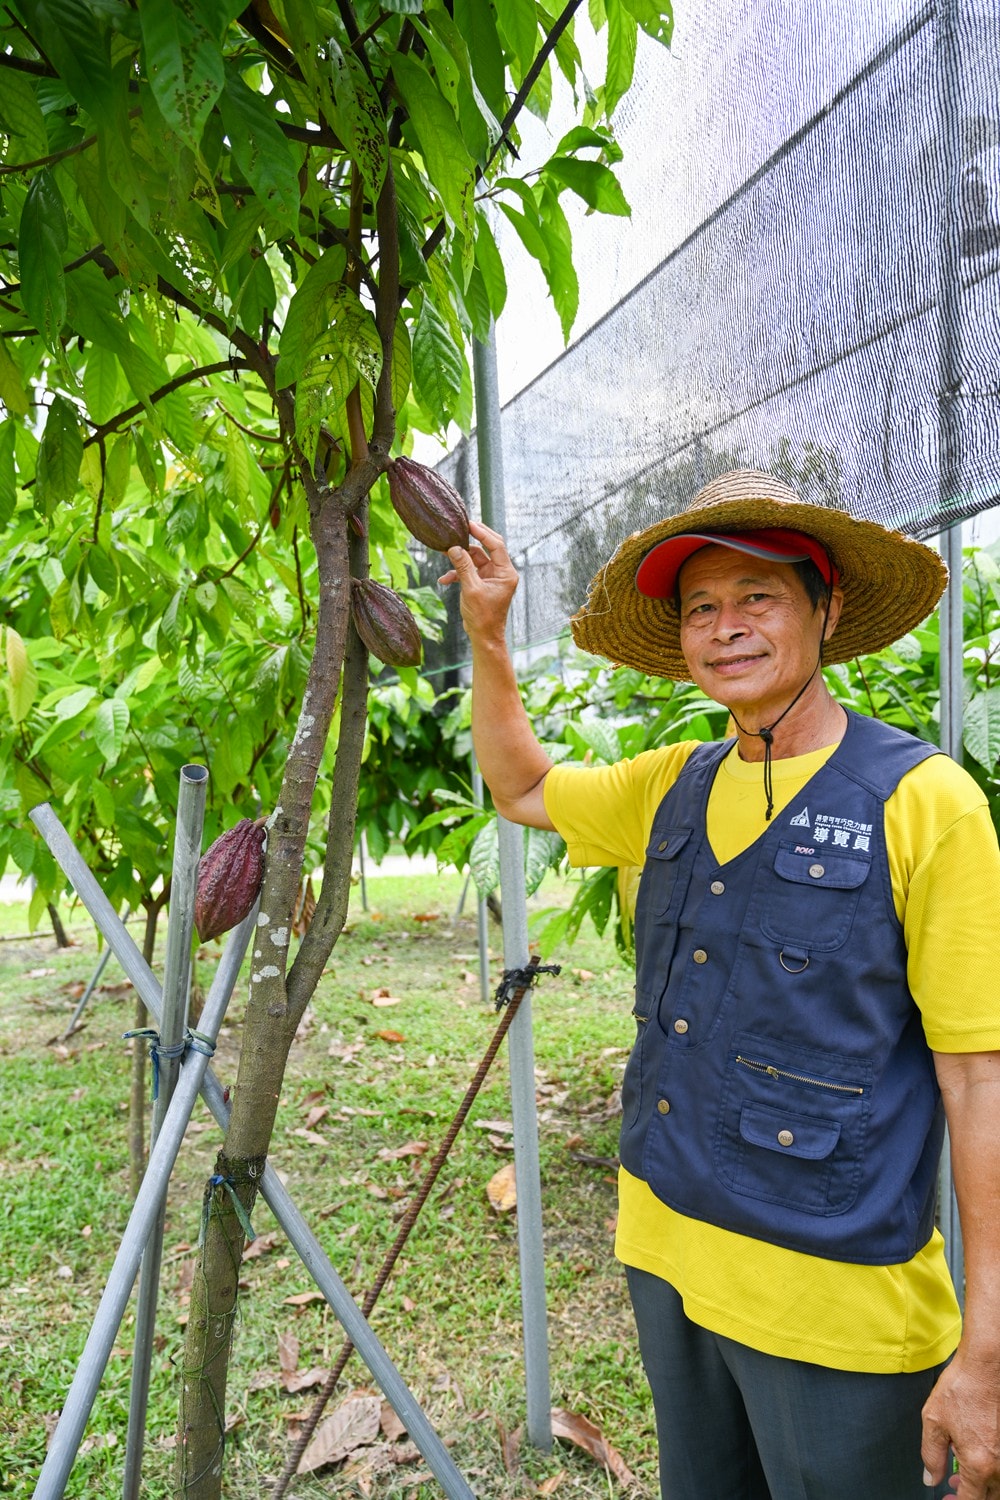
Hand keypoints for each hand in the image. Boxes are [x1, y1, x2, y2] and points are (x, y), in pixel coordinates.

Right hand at [438, 519, 518, 642]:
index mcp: (506, 573)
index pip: (497, 545)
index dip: (483, 533)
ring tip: (444, 554)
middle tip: (460, 527)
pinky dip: (458, 573)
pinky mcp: (482, 583)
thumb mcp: (471, 589)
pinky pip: (470, 571)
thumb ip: (463, 567)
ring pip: (475, 559)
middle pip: (487, 548)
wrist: (483, 636)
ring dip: (460, 559)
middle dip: (472, 539)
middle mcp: (501, 573)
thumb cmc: (483, 617)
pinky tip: (445, 579)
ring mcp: (491, 577)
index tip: (469, 524)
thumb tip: (454, 548)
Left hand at [922, 1349, 999, 1496]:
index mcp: (980, 1464)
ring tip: (962, 1473)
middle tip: (953, 1486)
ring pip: (998, 1486)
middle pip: (989, 1498)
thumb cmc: (962, 1387)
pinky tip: (977, 1458)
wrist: (987, 1366)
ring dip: (982, 1486)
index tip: (947, 1499)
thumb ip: (931, 1455)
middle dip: (971, 1496)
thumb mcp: (934, 1421)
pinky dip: (991, 1471)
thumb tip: (931, 1478)